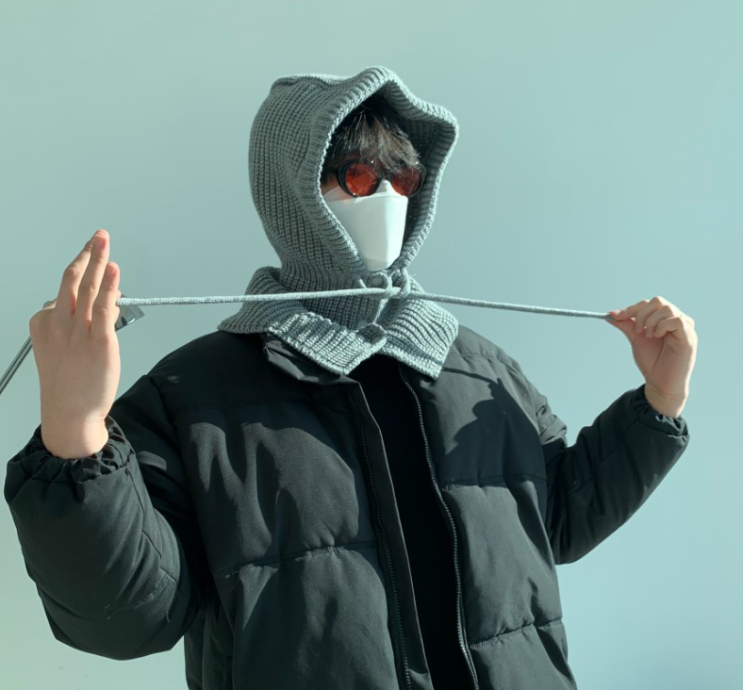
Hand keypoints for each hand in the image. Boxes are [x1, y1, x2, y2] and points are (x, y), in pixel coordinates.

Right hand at [29, 230, 121, 441]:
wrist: (69, 414)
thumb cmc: (66, 385)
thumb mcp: (57, 350)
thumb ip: (72, 326)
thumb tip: (94, 304)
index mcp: (44, 325)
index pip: (64, 292)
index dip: (84, 275)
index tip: (93, 259)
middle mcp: (59, 325)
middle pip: (72, 280)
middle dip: (86, 254)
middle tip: (97, 236)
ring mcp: (79, 333)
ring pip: (87, 289)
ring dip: (98, 261)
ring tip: (104, 241)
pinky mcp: (100, 343)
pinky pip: (104, 308)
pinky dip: (110, 287)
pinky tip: (114, 271)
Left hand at [606, 296, 696, 416]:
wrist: (660, 383)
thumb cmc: (652, 362)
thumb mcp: (636, 339)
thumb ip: (626, 324)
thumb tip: (610, 314)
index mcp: (666, 319)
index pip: (649, 303)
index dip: (631, 308)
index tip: (615, 316)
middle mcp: (678, 320)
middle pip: (658, 301)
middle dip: (640, 314)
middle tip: (636, 330)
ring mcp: (685, 327)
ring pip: (667, 309)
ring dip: (651, 322)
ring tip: (649, 336)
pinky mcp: (689, 337)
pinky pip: (676, 321)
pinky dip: (662, 326)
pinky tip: (658, 337)